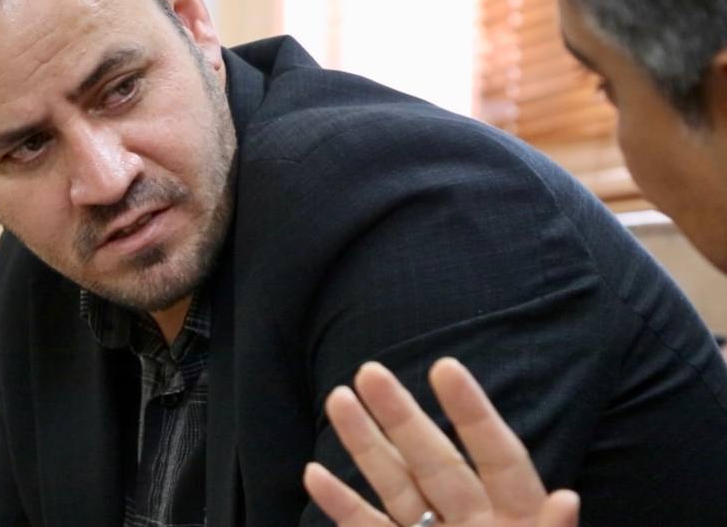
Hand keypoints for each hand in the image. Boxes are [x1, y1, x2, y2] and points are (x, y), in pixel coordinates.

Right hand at [302, 358, 579, 526]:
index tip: (444, 369)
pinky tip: (315, 475)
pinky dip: (343, 507)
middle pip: (437, 462)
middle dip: (401, 417)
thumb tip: (566, 499)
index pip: (499, 457)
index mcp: (521, 524)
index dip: (473, 413)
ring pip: (397, 487)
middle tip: (368, 372)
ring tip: (338, 399)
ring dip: (365, 447)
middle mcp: (476, 526)